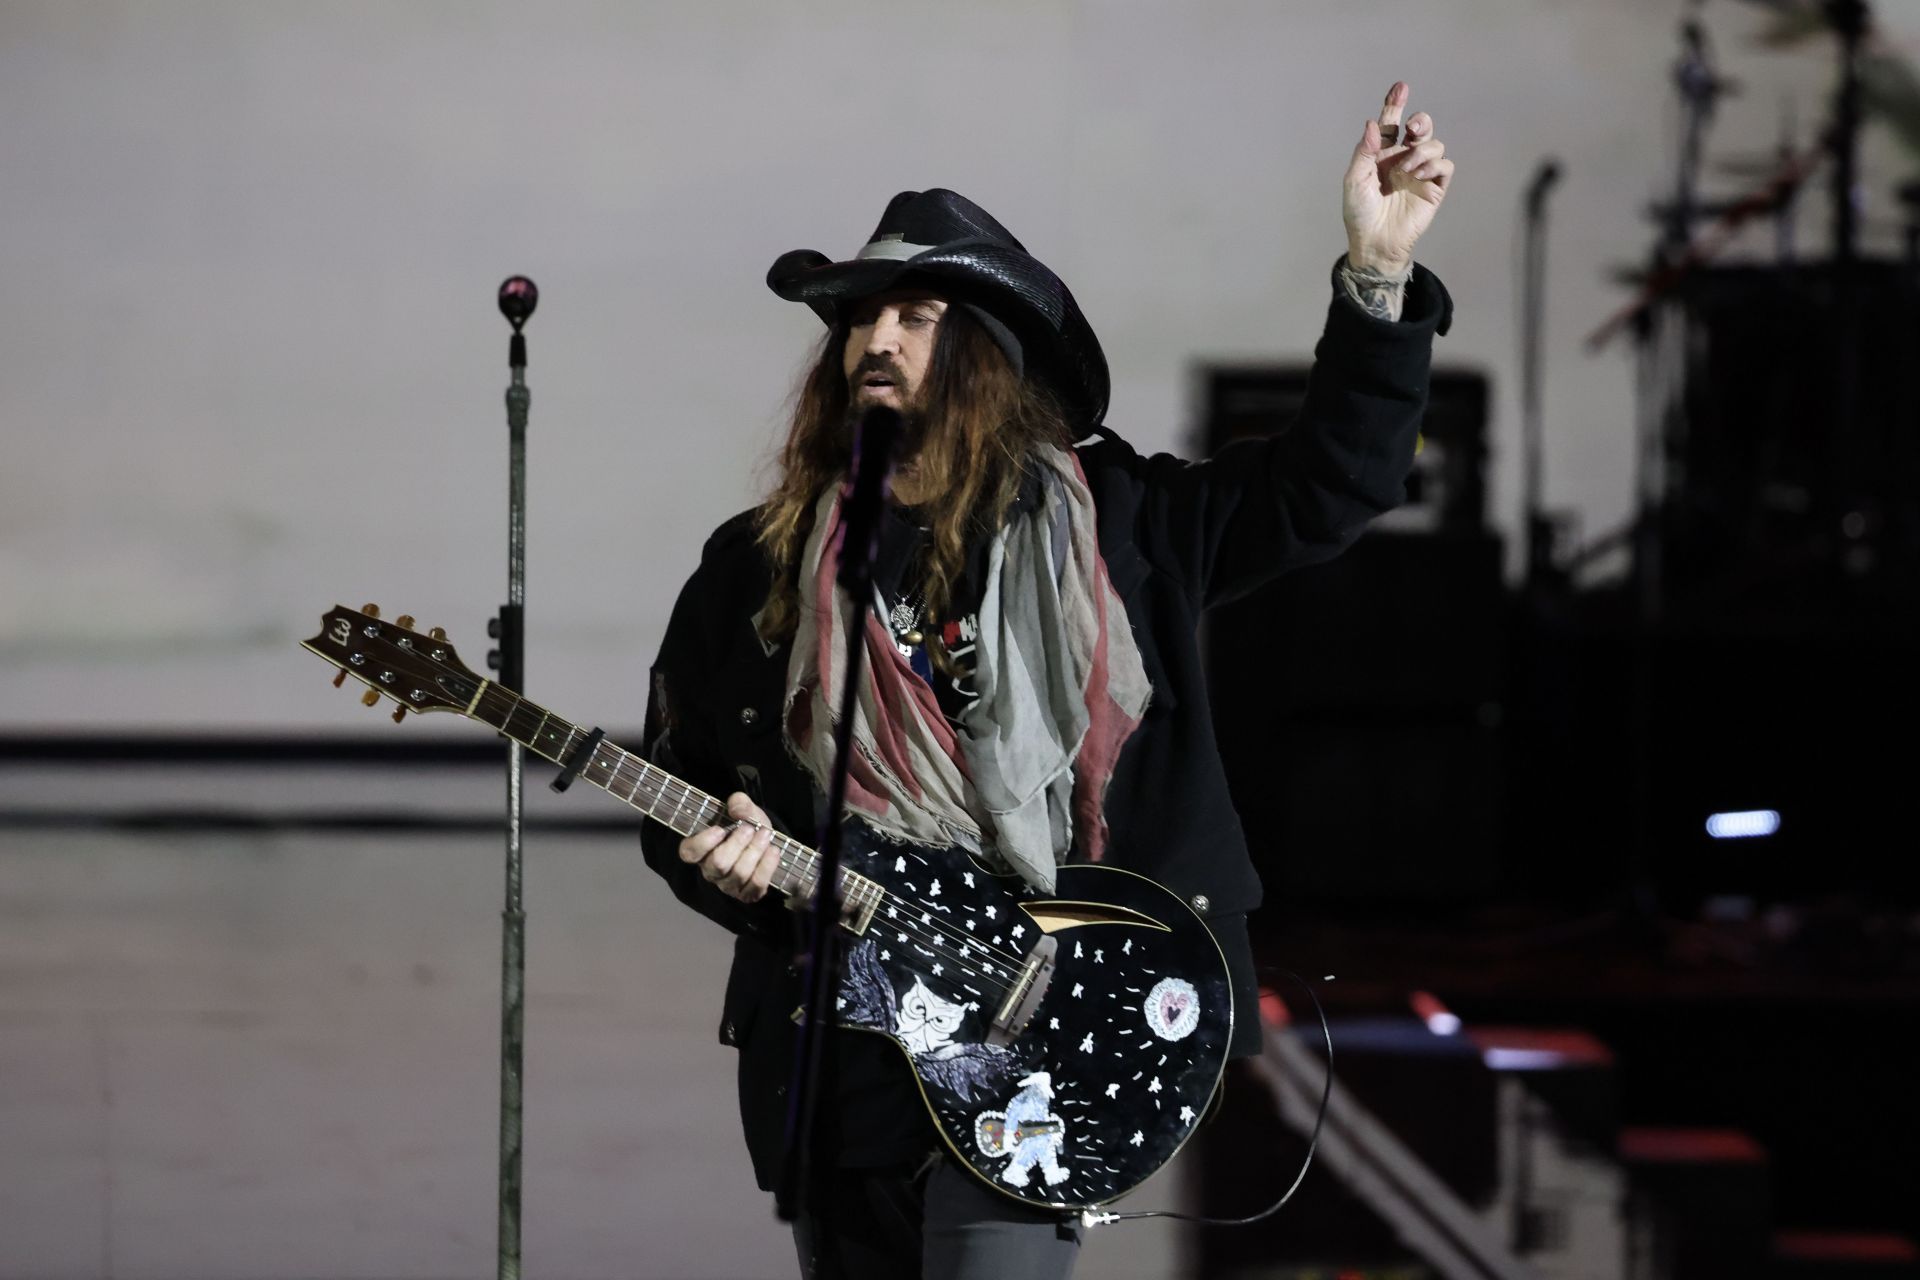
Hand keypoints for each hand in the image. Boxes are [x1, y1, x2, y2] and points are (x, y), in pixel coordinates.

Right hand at [679, 792, 780, 902]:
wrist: (765, 841)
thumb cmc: (747, 825)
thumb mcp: (744, 808)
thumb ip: (739, 803)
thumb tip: (737, 810)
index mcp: (701, 850)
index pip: (689, 852)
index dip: (702, 843)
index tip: (719, 829)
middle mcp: (711, 871)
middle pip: (718, 864)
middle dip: (737, 844)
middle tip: (749, 828)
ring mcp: (728, 885)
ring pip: (739, 874)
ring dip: (755, 851)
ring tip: (765, 834)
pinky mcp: (747, 894)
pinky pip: (756, 885)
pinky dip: (767, 866)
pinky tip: (773, 851)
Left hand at [1343, 81, 1453, 274]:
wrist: (1374, 241)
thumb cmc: (1359, 212)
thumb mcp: (1354, 180)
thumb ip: (1364, 152)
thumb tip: (1373, 124)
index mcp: (1383, 154)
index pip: (1392, 123)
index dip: (1396, 104)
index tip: (1401, 87)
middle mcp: (1403, 158)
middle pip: (1421, 128)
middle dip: (1420, 121)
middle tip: (1413, 127)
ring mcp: (1420, 172)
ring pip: (1434, 144)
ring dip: (1422, 150)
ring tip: (1407, 169)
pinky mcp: (1434, 188)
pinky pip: (1445, 165)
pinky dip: (1434, 164)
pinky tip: (1417, 175)